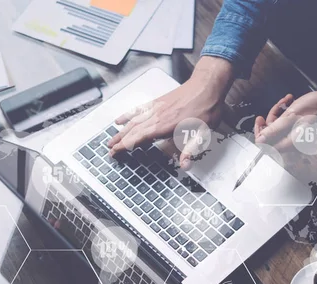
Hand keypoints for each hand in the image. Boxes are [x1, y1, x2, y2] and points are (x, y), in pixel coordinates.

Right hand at [108, 57, 234, 168]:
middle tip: (109, 149)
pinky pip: (139, 109)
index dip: (126, 146)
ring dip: (121, 131)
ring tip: (111, 138)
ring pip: (133, 121)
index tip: (115, 152)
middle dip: (119, 141)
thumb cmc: (206, 108)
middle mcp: (157, 116)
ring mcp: (156, 108)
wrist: (207, 85)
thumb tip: (184, 165)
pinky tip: (120, 118)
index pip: (139, 138)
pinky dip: (128, 114)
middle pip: (133, 130)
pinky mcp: (158, 102)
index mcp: (165, 126)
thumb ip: (190, 149)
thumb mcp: (202, 133)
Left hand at [254, 91, 316, 150]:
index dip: (260, 134)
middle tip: (269, 110)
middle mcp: (289, 141)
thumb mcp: (289, 117)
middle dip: (268, 120)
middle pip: (270, 136)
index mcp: (289, 143)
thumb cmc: (311, 108)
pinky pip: (282, 122)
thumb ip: (274, 129)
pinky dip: (283, 112)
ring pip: (275, 126)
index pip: (267, 146)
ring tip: (285, 100)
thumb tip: (260, 140)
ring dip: (276, 112)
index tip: (260, 120)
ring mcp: (291, 135)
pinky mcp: (293, 128)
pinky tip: (288, 101)